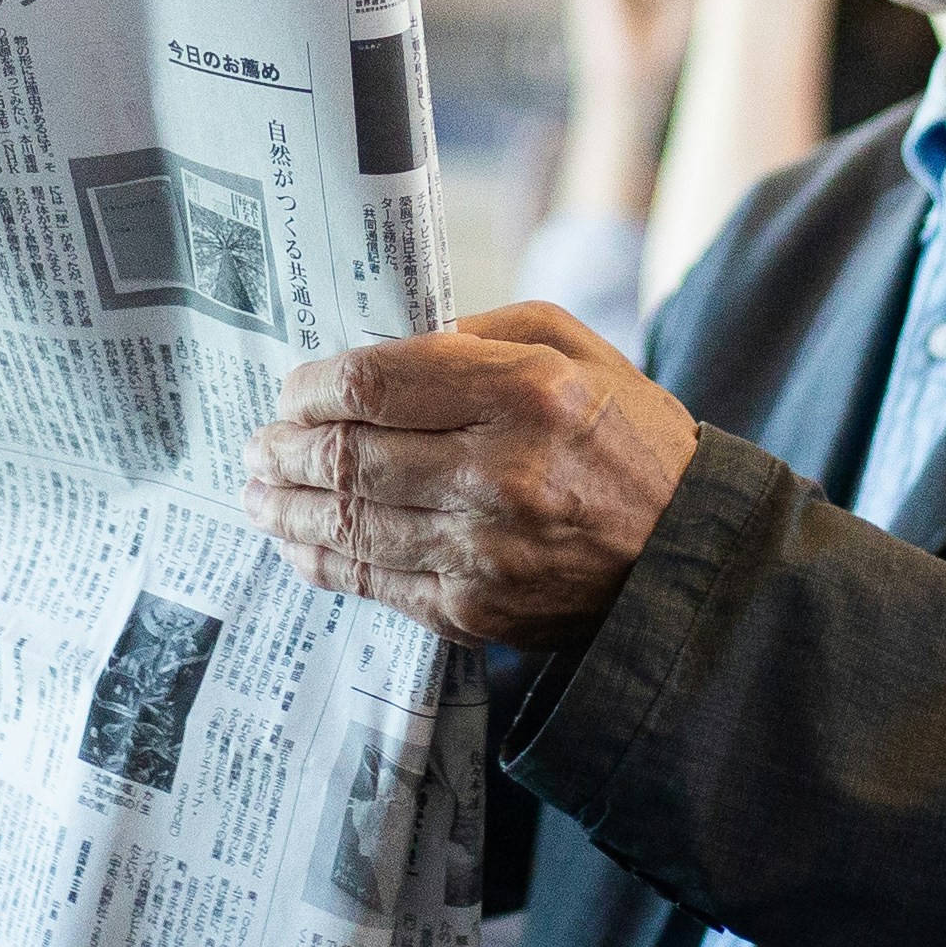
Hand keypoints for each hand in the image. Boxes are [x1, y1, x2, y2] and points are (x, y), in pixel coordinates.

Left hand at [239, 304, 699, 650]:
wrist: (688, 557)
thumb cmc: (629, 441)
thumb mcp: (578, 352)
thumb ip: (482, 336)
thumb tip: (386, 350)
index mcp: (527, 392)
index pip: (376, 383)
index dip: (312, 386)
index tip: (291, 390)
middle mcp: (500, 473)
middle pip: (348, 455)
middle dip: (284, 447)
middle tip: (257, 443)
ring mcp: (483, 551)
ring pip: (347, 523)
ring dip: (284, 507)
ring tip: (257, 491)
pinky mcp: (474, 610)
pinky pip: (373, 582)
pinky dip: (322, 561)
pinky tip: (297, 542)